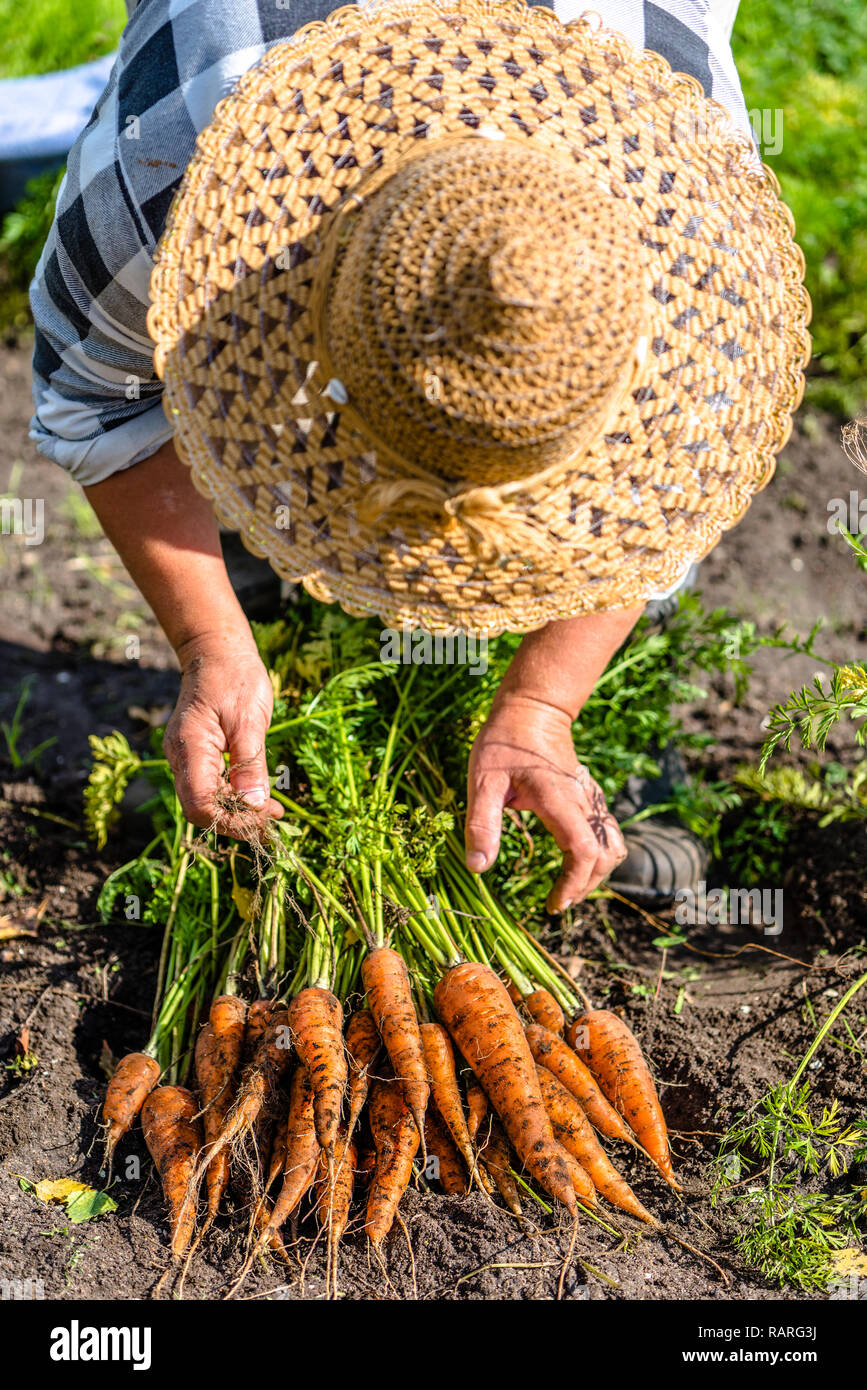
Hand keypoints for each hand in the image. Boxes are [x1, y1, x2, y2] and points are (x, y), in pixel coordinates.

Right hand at [162, 630, 283, 833]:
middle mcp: (180, 757)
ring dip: (237, 813)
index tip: (267, 816)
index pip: (201, 804)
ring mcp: (185, 758)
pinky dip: (233, 798)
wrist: (217, 652)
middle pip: (201, 809)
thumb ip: (251, 764)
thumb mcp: (250, 719)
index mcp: (189, 747)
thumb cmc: (235, 677)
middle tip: (275, 822)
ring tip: (272, 815)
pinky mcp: (196, 757)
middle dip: (237, 822)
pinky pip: (210, 787)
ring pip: (205, 802)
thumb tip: (255, 805)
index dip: (233, 819)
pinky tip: (258, 799)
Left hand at [465, 692, 625, 912]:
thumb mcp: (482, 781)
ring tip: (567, 887)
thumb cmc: (503, 743)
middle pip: (606, 855)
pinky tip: (572, 862)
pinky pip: (607, 832)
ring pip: (613, 845)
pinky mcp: (590, 796)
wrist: (532, 709)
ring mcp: (591, 798)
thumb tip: (479, 867)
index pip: (584, 852)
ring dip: (596, 872)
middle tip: (557, 902)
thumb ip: (482, 823)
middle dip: (586, 886)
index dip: (573, 885)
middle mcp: (583, 801)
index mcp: (559, 800)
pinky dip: (598, 855)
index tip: (553, 904)